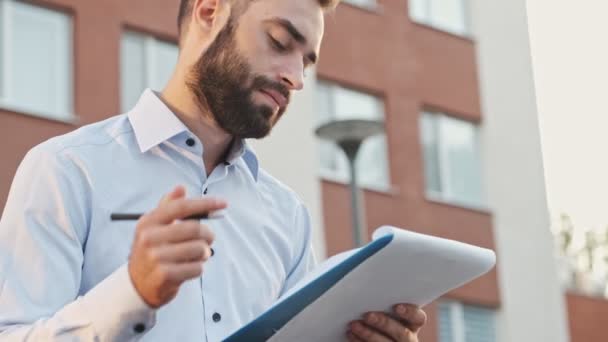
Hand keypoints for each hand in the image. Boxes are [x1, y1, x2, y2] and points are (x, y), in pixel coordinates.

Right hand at [128, 186, 226, 307]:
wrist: (137, 285)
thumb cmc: (152, 251)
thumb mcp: (154, 227)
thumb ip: (168, 207)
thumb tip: (181, 187)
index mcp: (148, 222)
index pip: (181, 207)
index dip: (205, 203)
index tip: (224, 203)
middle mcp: (149, 238)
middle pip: (194, 228)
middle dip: (208, 234)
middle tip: (209, 238)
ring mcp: (156, 257)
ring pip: (199, 248)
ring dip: (204, 252)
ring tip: (198, 255)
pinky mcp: (165, 275)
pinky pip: (197, 267)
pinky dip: (199, 267)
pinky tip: (190, 267)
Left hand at [346, 304, 426, 341]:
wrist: (375, 333)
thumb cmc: (379, 314)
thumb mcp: (386, 309)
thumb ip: (384, 303)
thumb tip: (369, 288)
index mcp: (411, 324)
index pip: (419, 318)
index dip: (410, 312)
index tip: (397, 307)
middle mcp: (408, 339)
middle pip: (402, 333)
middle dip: (384, 323)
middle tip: (367, 315)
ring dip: (368, 334)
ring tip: (354, 325)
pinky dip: (359, 341)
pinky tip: (350, 334)